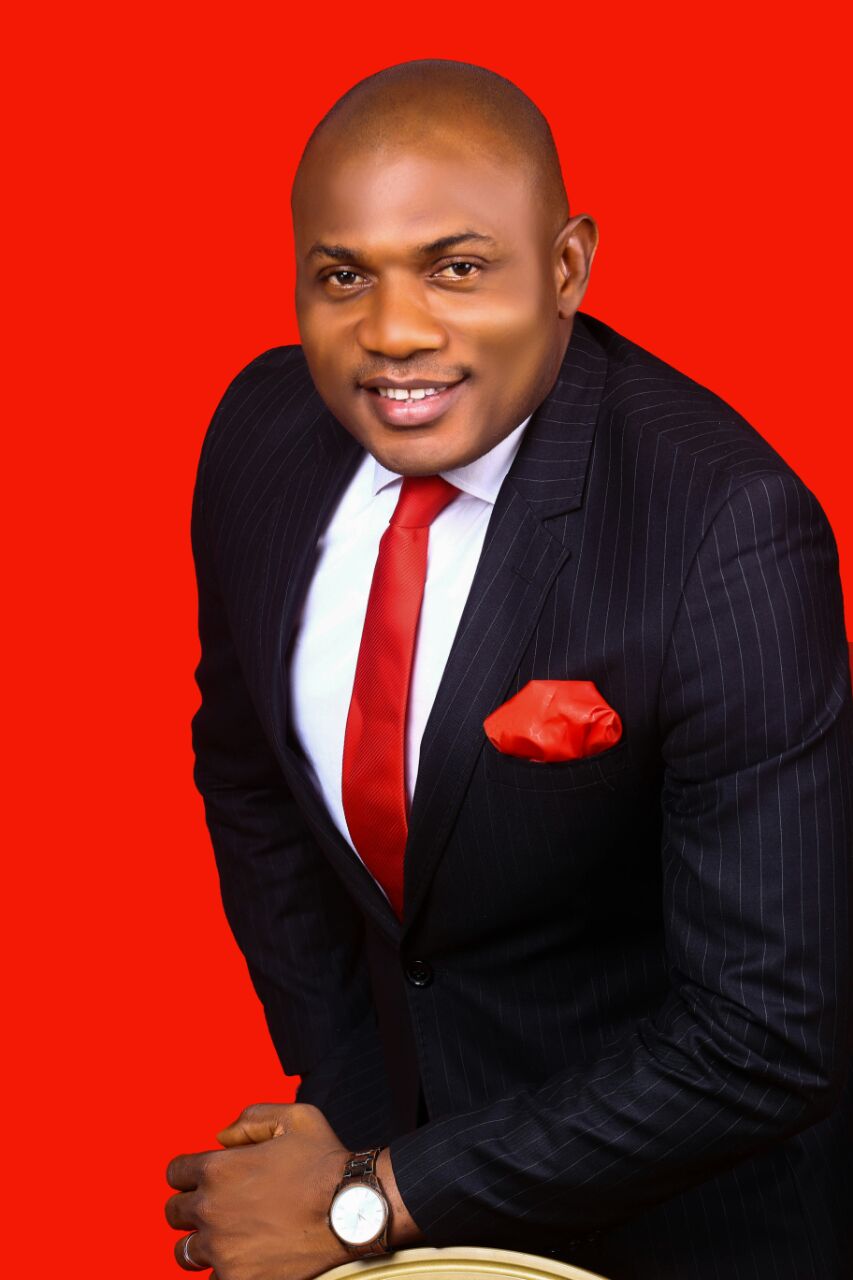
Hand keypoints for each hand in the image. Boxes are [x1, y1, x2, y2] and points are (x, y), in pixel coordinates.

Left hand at [165, 1102, 350, 1279]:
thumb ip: (249, 1119)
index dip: (189, 1172)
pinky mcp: (237, 1279)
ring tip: (223, 1238)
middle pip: (174, 1213)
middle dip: (191, 1206)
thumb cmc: (324, 1162)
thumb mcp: (293, 1118)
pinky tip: (243, 1259)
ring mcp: (221, 1248)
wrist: (351, 1211)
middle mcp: (211, 1209)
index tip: (204, 1178)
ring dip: (200, 1243)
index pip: (175, 1172)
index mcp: (218, 1168)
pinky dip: (225, 1270)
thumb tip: (219, 1137)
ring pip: (184, 1251)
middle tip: (217, 1207)